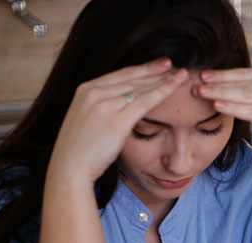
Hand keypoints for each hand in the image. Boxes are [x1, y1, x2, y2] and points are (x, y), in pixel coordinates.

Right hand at [49, 59, 187, 184]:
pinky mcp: (116, 120)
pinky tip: (175, 86)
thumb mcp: (87, 120)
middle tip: (174, 64)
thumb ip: (101, 108)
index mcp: (85, 90)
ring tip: (182, 75)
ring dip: (163, 80)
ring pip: (140, 87)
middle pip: (132, 77)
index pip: (120, 75)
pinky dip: (162, 92)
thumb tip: (118, 107)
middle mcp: (93, 92)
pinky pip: (145, 102)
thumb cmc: (80, 150)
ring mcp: (104, 105)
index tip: (158, 65)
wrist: (70, 167)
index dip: (141, 69)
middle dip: (155, 71)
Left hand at [196, 68, 251, 165]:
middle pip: (245, 82)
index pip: (247, 73)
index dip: (225, 74)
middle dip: (220, 82)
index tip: (204, 75)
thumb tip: (226, 89)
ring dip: (223, 93)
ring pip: (248, 95)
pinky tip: (219, 106)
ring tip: (203, 94)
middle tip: (197, 82)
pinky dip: (236, 108)